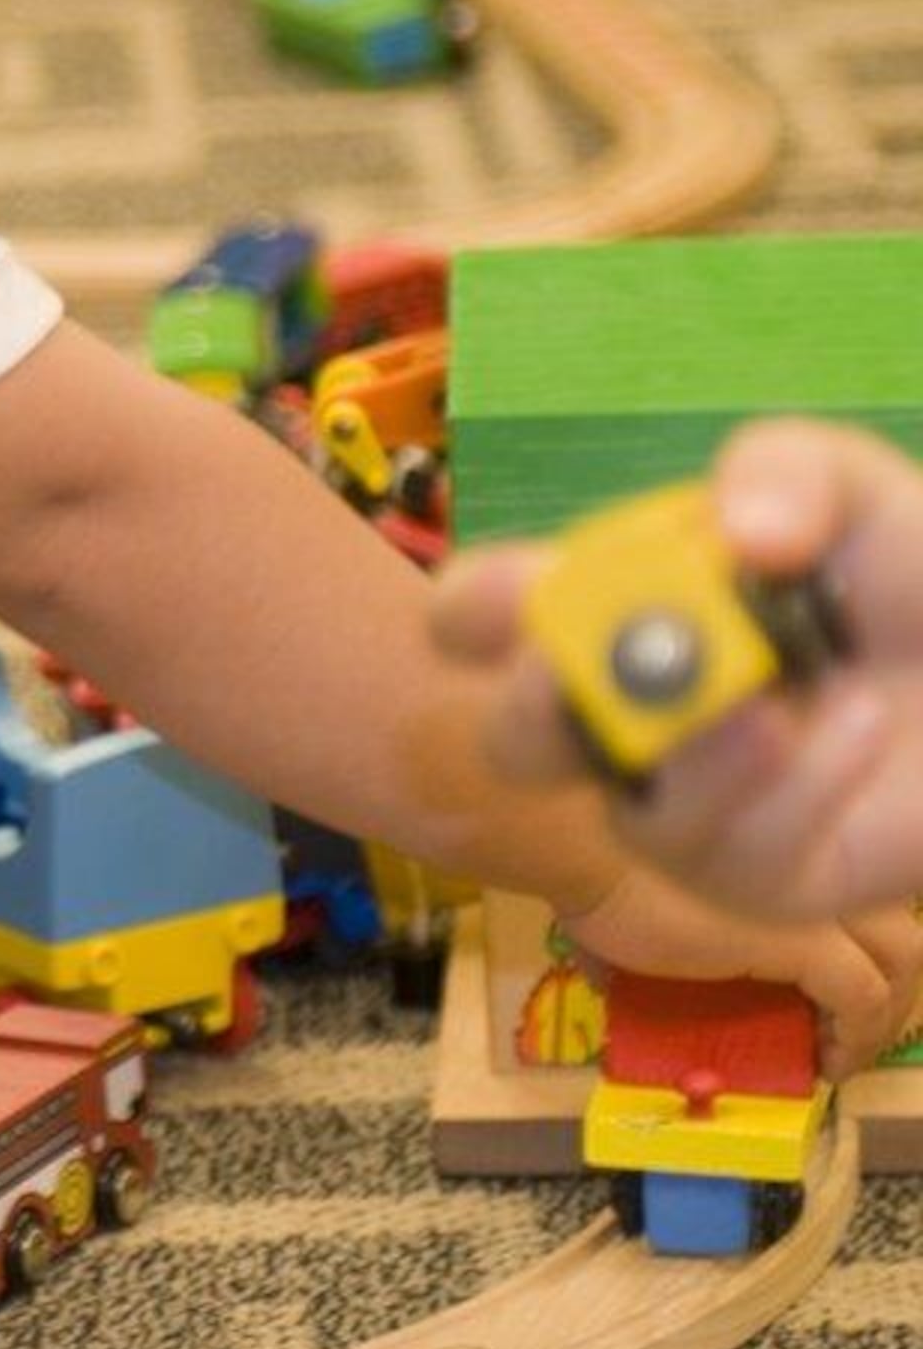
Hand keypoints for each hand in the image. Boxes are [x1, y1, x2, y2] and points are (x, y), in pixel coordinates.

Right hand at [439, 420, 922, 920]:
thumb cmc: (908, 579)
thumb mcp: (855, 493)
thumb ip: (787, 471)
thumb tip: (737, 534)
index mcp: (610, 612)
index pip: (481, 617)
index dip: (470, 610)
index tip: (516, 596)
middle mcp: (624, 717)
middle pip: (515, 743)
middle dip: (550, 710)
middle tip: (618, 670)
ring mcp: (682, 807)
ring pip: (635, 816)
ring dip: (706, 754)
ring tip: (786, 704)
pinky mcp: (756, 877)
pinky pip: (738, 857)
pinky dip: (802, 785)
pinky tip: (863, 726)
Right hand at [558, 869, 922, 1079]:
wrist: (585, 857)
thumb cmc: (595, 870)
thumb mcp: (638, 907)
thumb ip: (643, 935)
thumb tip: (606, 975)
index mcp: (789, 860)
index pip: (868, 906)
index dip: (864, 959)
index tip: (821, 1011)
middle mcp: (817, 873)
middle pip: (903, 928)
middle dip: (891, 989)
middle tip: (843, 1033)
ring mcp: (818, 903)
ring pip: (905, 957)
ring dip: (881, 1015)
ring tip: (837, 1052)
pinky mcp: (806, 940)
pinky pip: (865, 998)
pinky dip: (856, 1038)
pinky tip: (824, 1063)